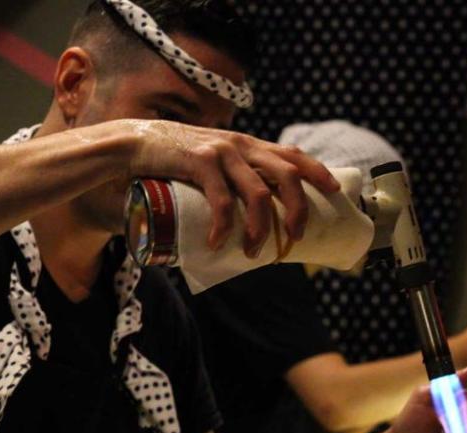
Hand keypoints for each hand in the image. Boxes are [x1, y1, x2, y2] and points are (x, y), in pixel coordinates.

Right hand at [124, 120, 340, 255]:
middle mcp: (240, 144)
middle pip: (285, 175)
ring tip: (252, 253)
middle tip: (294, 237)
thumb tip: (246, 219)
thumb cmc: (173, 161)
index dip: (317, 171)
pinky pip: (222, 200)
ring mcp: (221, 152)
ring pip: (258, 194)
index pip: (292, 154)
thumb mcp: (210, 163)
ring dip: (260, 229)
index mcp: (247, 144)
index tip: (334, 191)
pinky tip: (217, 244)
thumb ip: (228, 179)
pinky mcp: (199, 161)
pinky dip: (223, 227)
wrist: (132, 144)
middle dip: (297, 209)